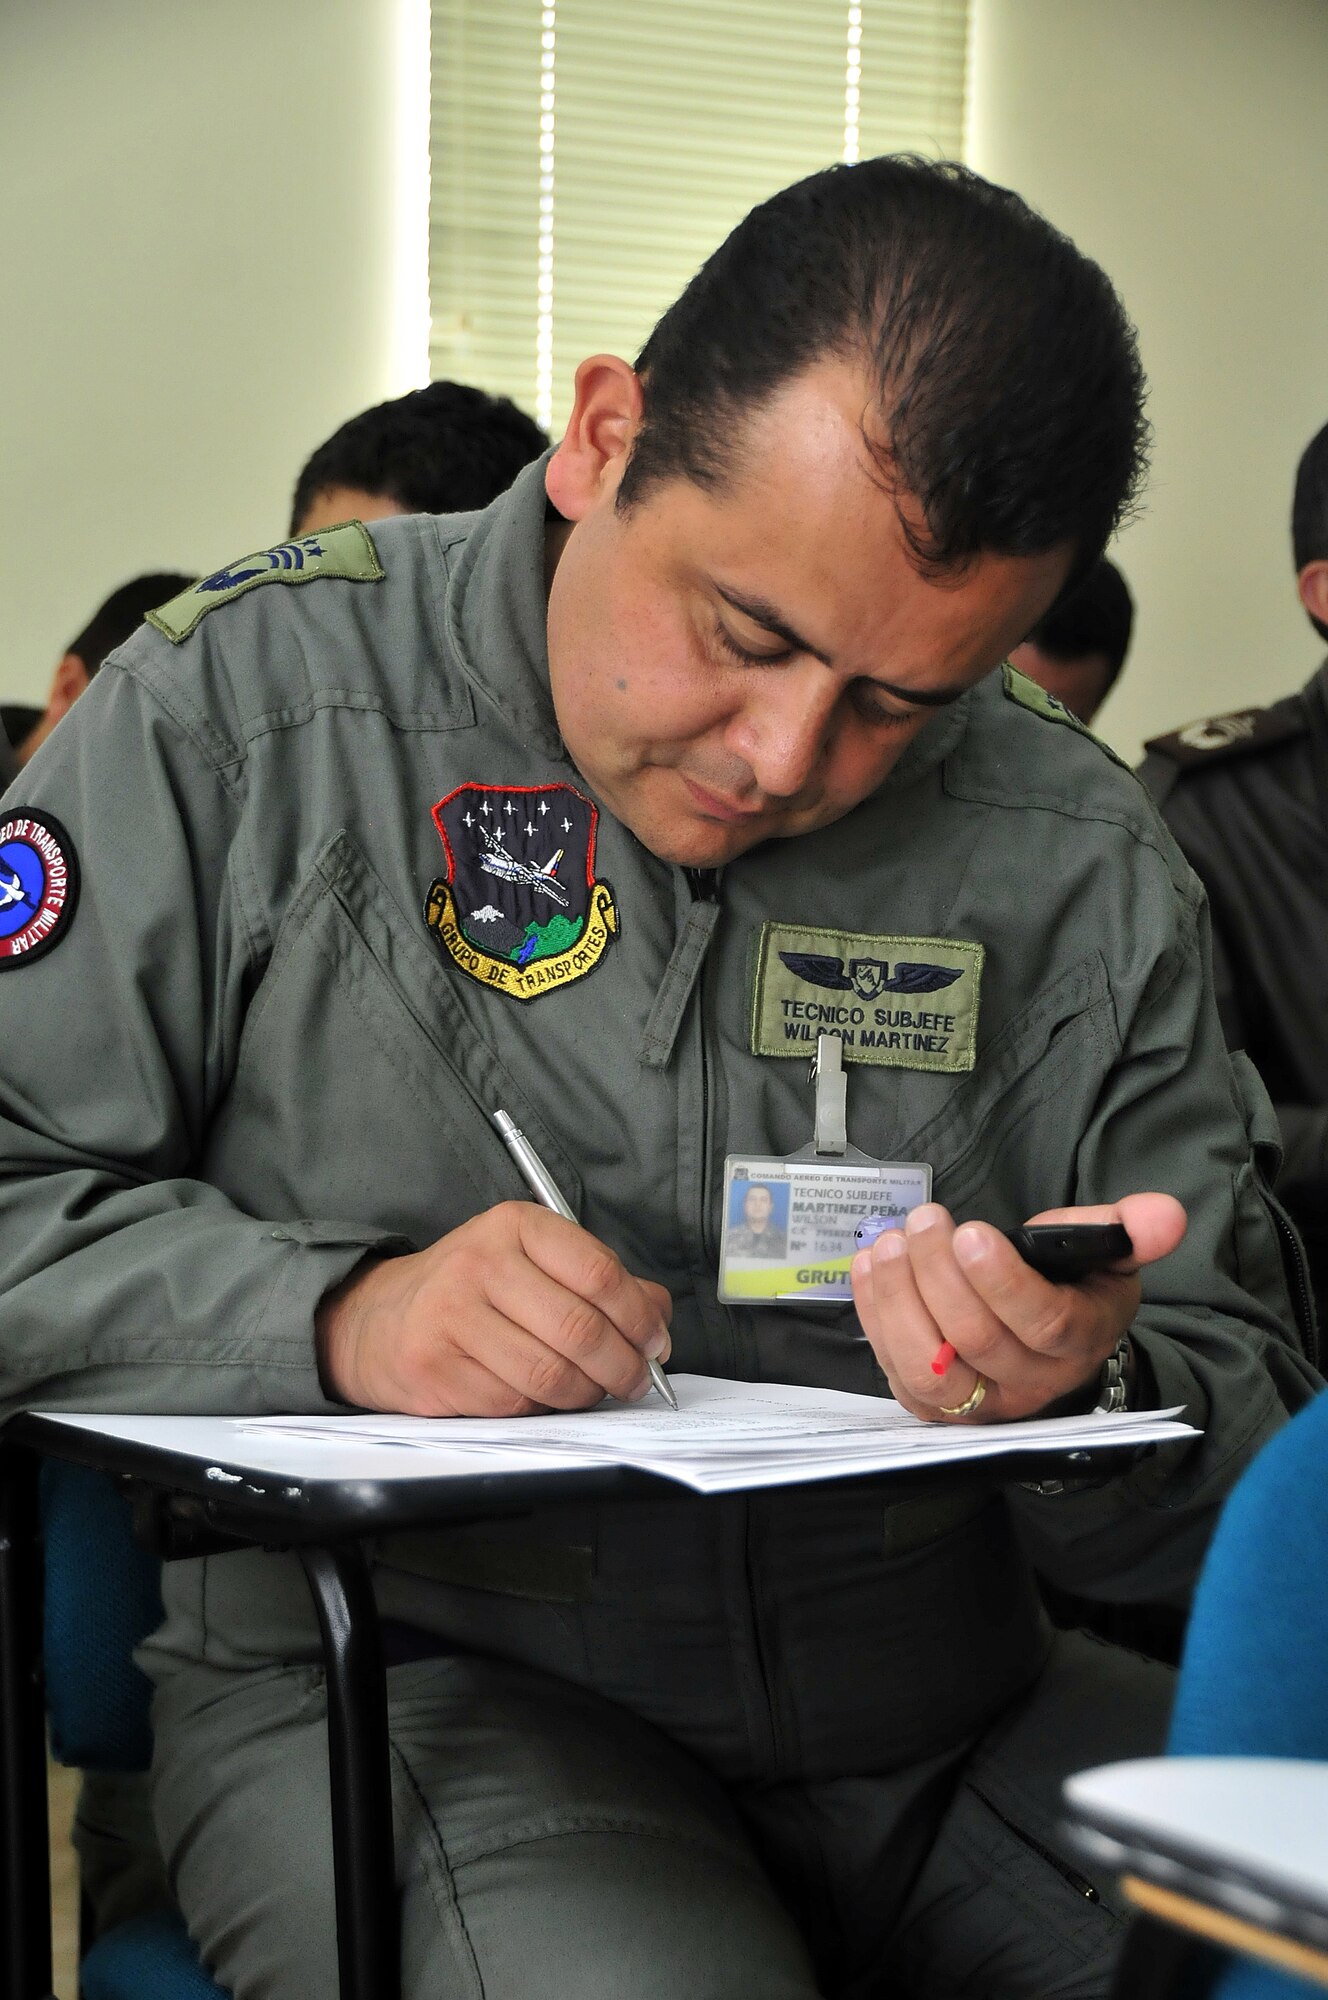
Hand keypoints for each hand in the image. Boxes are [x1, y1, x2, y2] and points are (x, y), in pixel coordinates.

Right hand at [316, 1202, 671, 1416]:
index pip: (598, 1273)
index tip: (655, 1342)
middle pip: (579, 1330)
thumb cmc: (475, 1290)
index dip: (639, 1316)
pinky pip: (514, 1404)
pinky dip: (542, 1410)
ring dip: (587, 1394)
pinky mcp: (435, 1369)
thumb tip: (658, 1318)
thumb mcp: (534, 1261)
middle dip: (623, 1366)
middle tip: (636, 1380)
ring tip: (594, 1391)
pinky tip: (542, 1397)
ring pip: (550, 1375)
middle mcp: (480, 1264)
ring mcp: (451, 1317)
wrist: (379, 1318)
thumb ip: (600, 1281)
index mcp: (515, 1226)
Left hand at [850, 1194, 1185, 1422]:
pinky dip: (875, 1317)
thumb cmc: (1072, 1290)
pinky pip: (896, 1373)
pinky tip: (870, 1266)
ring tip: (890, 1244)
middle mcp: (1029, 1384)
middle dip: (938, 1274)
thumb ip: (1133, 1230)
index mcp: (1078, 1341)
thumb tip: (1163, 1214)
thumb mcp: (1109, 1256)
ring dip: (898, 1300)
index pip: (1041, 1322)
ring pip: (929, 1368)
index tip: (969, 1231)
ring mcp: (978, 1404)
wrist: (1051, 1352)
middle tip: (923, 1220)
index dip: (1000, 1280)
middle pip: (975, 1339)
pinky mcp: (932, 1407)